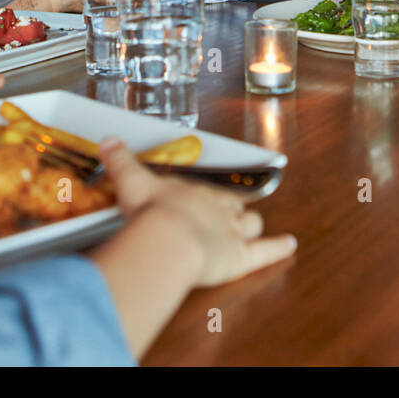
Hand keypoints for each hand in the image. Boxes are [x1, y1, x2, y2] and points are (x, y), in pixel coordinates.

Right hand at [99, 138, 296, 286]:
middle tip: (229, 215)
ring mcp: (233, 232)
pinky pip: (266, 251)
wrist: (165, 239)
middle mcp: (218, 209)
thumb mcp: (131, 182)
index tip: (203, 200)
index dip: (207, 198)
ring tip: (255, 228)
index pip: (207, 192)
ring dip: (253, 227)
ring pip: (251, 224)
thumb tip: (107, 140)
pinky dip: (279, 247)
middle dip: (232, 210)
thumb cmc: (150, 212)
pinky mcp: (241, 257)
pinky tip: (290, 244)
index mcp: (196, 192)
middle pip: (233, 206)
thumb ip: (120, 161)